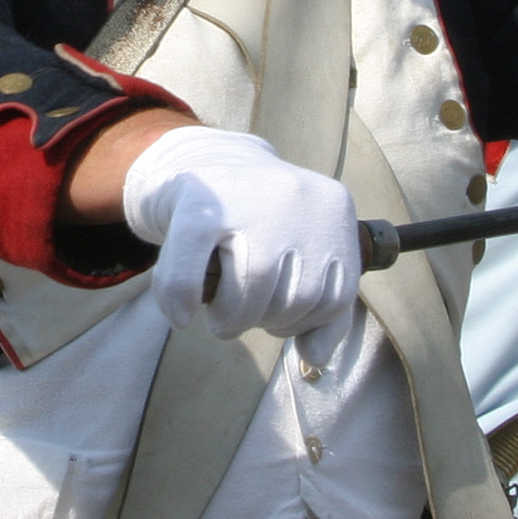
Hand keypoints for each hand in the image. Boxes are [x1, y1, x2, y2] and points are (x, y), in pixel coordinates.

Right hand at [122, 126, 360, 339]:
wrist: (203, 158)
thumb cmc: (260, 219)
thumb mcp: (306, 246)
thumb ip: (325, 304)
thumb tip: (316, 359)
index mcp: (331, 206)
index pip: (336, 296)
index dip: (305, 322)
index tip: (280, 314)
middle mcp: (294, 198)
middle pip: (293, 299)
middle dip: (267, 322)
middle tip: (244, 312)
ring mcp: (246, 201)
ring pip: (249, 294)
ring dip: (231, 322)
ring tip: (222, 313)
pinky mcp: (198, 208)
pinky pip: (190, 277)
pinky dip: (182, 304)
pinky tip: (182, 315)